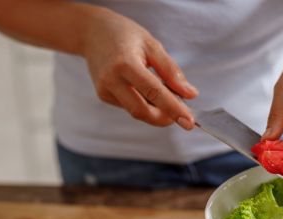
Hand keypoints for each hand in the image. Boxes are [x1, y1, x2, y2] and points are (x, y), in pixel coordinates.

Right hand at [82, 9, 197, 129]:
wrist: (92, 32)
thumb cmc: (125, 35)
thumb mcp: (152, 45)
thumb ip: (171, 72)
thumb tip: (190, 95)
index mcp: (126, 64)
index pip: (154, 92)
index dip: (173, 109)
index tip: (188, 122)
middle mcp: (112, 80)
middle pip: (142, 111)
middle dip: (164, 118)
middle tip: (182, 116)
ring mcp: (105, 90)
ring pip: (136, 111)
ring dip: (155, 110)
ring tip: (167, 96)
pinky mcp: (103, 96)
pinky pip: (128, 106)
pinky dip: (143, 103)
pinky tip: (146, 91)